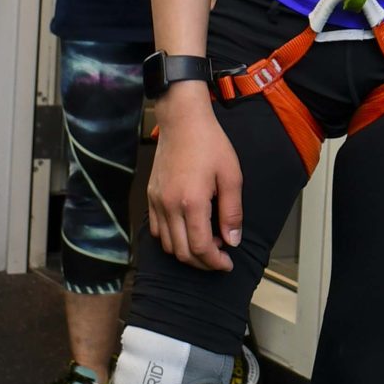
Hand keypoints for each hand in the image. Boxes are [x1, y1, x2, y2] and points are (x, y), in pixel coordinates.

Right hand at [147, 87, 243, 270]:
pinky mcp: (151, 196)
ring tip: (207, 242)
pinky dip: (172, 240)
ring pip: (168, 245)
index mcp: (192, 202)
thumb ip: (232, 212)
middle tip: (220, 257)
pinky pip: (157, 230)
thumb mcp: (231, 176)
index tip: (227, 263)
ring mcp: (157, 202)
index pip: (201, 248)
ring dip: (187, 252)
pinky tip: (188, 230)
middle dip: (203, 263)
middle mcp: (170, 206)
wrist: (182, 120)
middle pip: (182, 252)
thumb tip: (232, 241)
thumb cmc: (210, 144)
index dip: (215, 262)